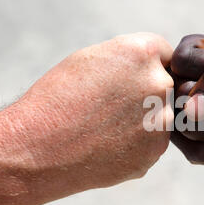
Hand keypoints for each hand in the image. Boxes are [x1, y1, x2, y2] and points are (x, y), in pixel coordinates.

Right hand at [0, 32, 173, 191]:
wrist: (37, 149)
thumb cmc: (58, 98)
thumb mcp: (92, 58)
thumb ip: (130, 58)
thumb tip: (154, 66)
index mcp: (143, 53)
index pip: (164, 53)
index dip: (146, 65)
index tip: (129, 78)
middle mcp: (159, 84)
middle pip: (165, 85)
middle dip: (146, 93)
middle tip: (112, 106)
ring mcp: (161, 121)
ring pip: (160, 116)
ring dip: (143, 120)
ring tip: (106, 128)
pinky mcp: (155, 151)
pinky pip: (152, 142)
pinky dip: (137, 144)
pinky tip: (108, 145)